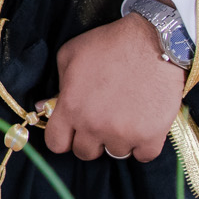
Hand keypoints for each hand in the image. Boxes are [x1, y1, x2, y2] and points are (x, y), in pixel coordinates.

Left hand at [45, 13, 185, 161]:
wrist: (155, 43)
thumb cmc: (109, 44)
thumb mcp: (70, 55)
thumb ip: (57, 84)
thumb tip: (43, 107)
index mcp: (71, 108)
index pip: (56, 143)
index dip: (62, 138)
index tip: (71, 131)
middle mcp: (94, 126)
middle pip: (85, 152)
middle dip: (90, 139)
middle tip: (101, 121)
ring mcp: (123, 134)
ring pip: (115, 153)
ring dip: (118, 140)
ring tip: (125, 117)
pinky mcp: (150, 137)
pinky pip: (142, 156)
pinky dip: (143, 144)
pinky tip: (143, 125)